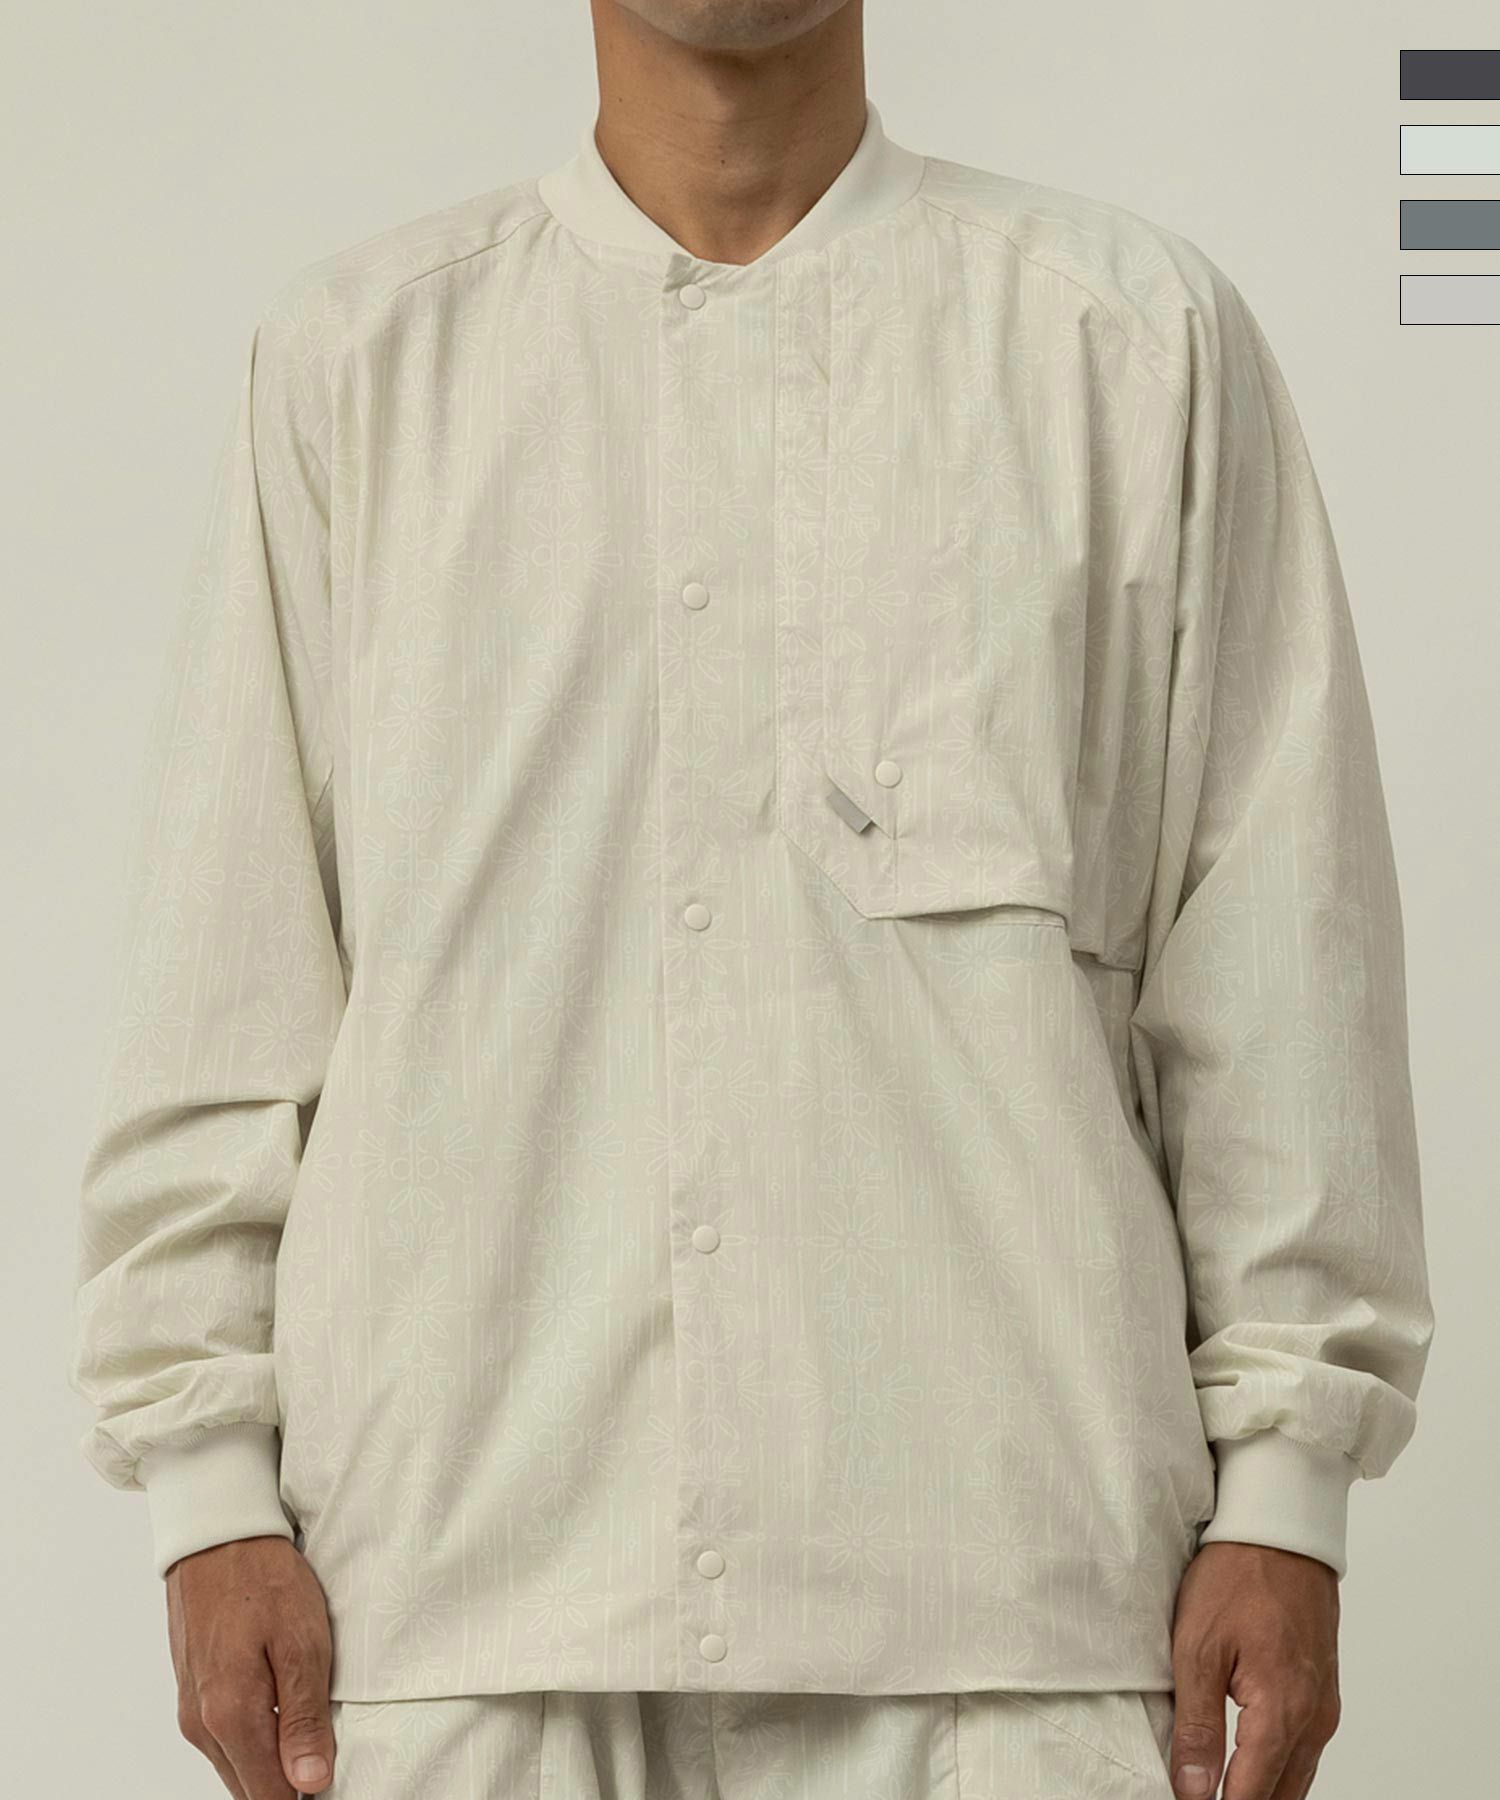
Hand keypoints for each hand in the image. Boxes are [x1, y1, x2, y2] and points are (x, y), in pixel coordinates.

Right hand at [166, 1535, 335, 1797]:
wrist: (216, 1535)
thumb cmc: (264, 1579)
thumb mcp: (303, 1642)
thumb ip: (304, 1718)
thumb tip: (310, 1783)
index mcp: (231, 1717)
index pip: (270, 1798)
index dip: (306, 1791)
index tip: (333, 1774)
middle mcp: (201, 1726)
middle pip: (250, 1790)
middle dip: (288, 1781)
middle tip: (326, 1748)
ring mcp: (191, 1712)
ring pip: (236, 1766)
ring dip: (270, 1760)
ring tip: (308, 1725)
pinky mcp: (190, 1693)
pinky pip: (224, 1739)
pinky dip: (254, 1736)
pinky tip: (281, 1706)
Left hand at [1168, 1541, 1340, 1799]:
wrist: (1280, 1530)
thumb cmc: (1237, 1576)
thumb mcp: (1198, 1648)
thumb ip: (1197, 1726)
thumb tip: (1192, 1790)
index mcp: (1283, 1711)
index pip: (1252, 1797)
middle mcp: (1314, 1718)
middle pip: (1281, 1797)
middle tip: (1199, 1795)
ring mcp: (1324, 1707)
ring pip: (1296, 1778)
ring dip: (1261, 1791)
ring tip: (1217, 1789)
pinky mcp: (1323, 1693)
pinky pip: (1304, 1750)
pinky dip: (1277, 1768)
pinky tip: (1248, 1766)